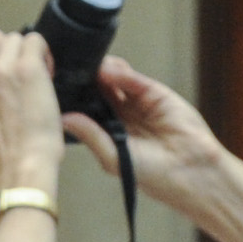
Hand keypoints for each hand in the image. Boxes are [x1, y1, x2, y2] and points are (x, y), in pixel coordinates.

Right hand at [0, 25, 65, 202]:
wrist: (21, 167)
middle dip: (2, 43)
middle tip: (14, 61)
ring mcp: (1, 69)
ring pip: (13, 37)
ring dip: (24, 51)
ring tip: (34, 71)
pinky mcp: (27, 69)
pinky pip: (35, 40)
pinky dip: (42, 50)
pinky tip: (46, 68)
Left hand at [63, 56, 237, 224]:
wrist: (190, 170)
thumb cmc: (153, 174)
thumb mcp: (113, 156)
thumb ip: (90, 135)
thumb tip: (63, 119)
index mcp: (106, 133)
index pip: (84, 110)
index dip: (71, 99)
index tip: (52, 88)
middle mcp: (119, 116)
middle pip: (96, 91)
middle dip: (83, 81)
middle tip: (64, 68)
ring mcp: (136, 103)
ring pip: (114, 80)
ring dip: (100, 72)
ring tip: (86, 67)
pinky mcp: (154, 93)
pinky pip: (134, 80)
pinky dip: (122, 73)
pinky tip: (109, 70)